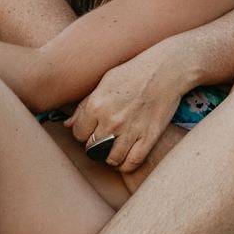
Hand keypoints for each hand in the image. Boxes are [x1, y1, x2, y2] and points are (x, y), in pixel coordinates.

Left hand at [66, 40, 188, 173]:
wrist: (167, 69)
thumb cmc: (134, 71)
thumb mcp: (105, 82)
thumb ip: (84, 105)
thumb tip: (67, 124)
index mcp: (96, 104)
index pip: (78, 134)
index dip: (84, 132)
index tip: (92, 128)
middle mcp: (111, 120)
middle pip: (93, 148)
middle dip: (96, 145)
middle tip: (105, 137)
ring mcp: (130, 130)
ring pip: (111, 159)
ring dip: (111, 156)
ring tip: (115, 147)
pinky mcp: (149, 137)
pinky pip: (131, 163)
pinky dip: (126, 164)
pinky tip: (126, 155)